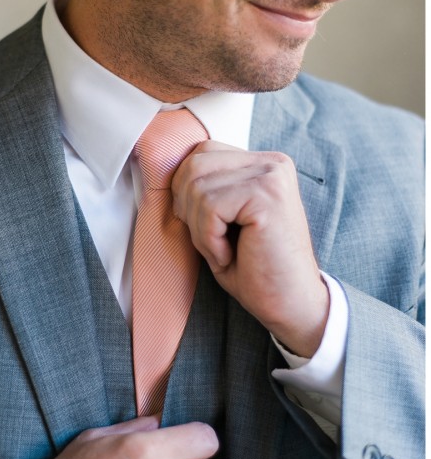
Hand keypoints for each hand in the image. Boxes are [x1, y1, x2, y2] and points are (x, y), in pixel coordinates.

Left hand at [172, 142, 328, 357]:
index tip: (208, 228)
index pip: (202, 153)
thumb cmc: (255, 268)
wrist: (292, 305)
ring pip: (198, 187)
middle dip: (189, 208)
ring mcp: (272, 176)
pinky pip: (210, 207)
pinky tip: (231, 255)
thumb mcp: (224, 219)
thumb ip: (206, 188)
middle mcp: (272, 163)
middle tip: (214, 242)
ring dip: (200, 229)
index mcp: (263, 163)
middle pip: (195, 164)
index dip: (188, 191)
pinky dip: (209, 240)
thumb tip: (166, 172)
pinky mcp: (267, 196)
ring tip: (224, 250)